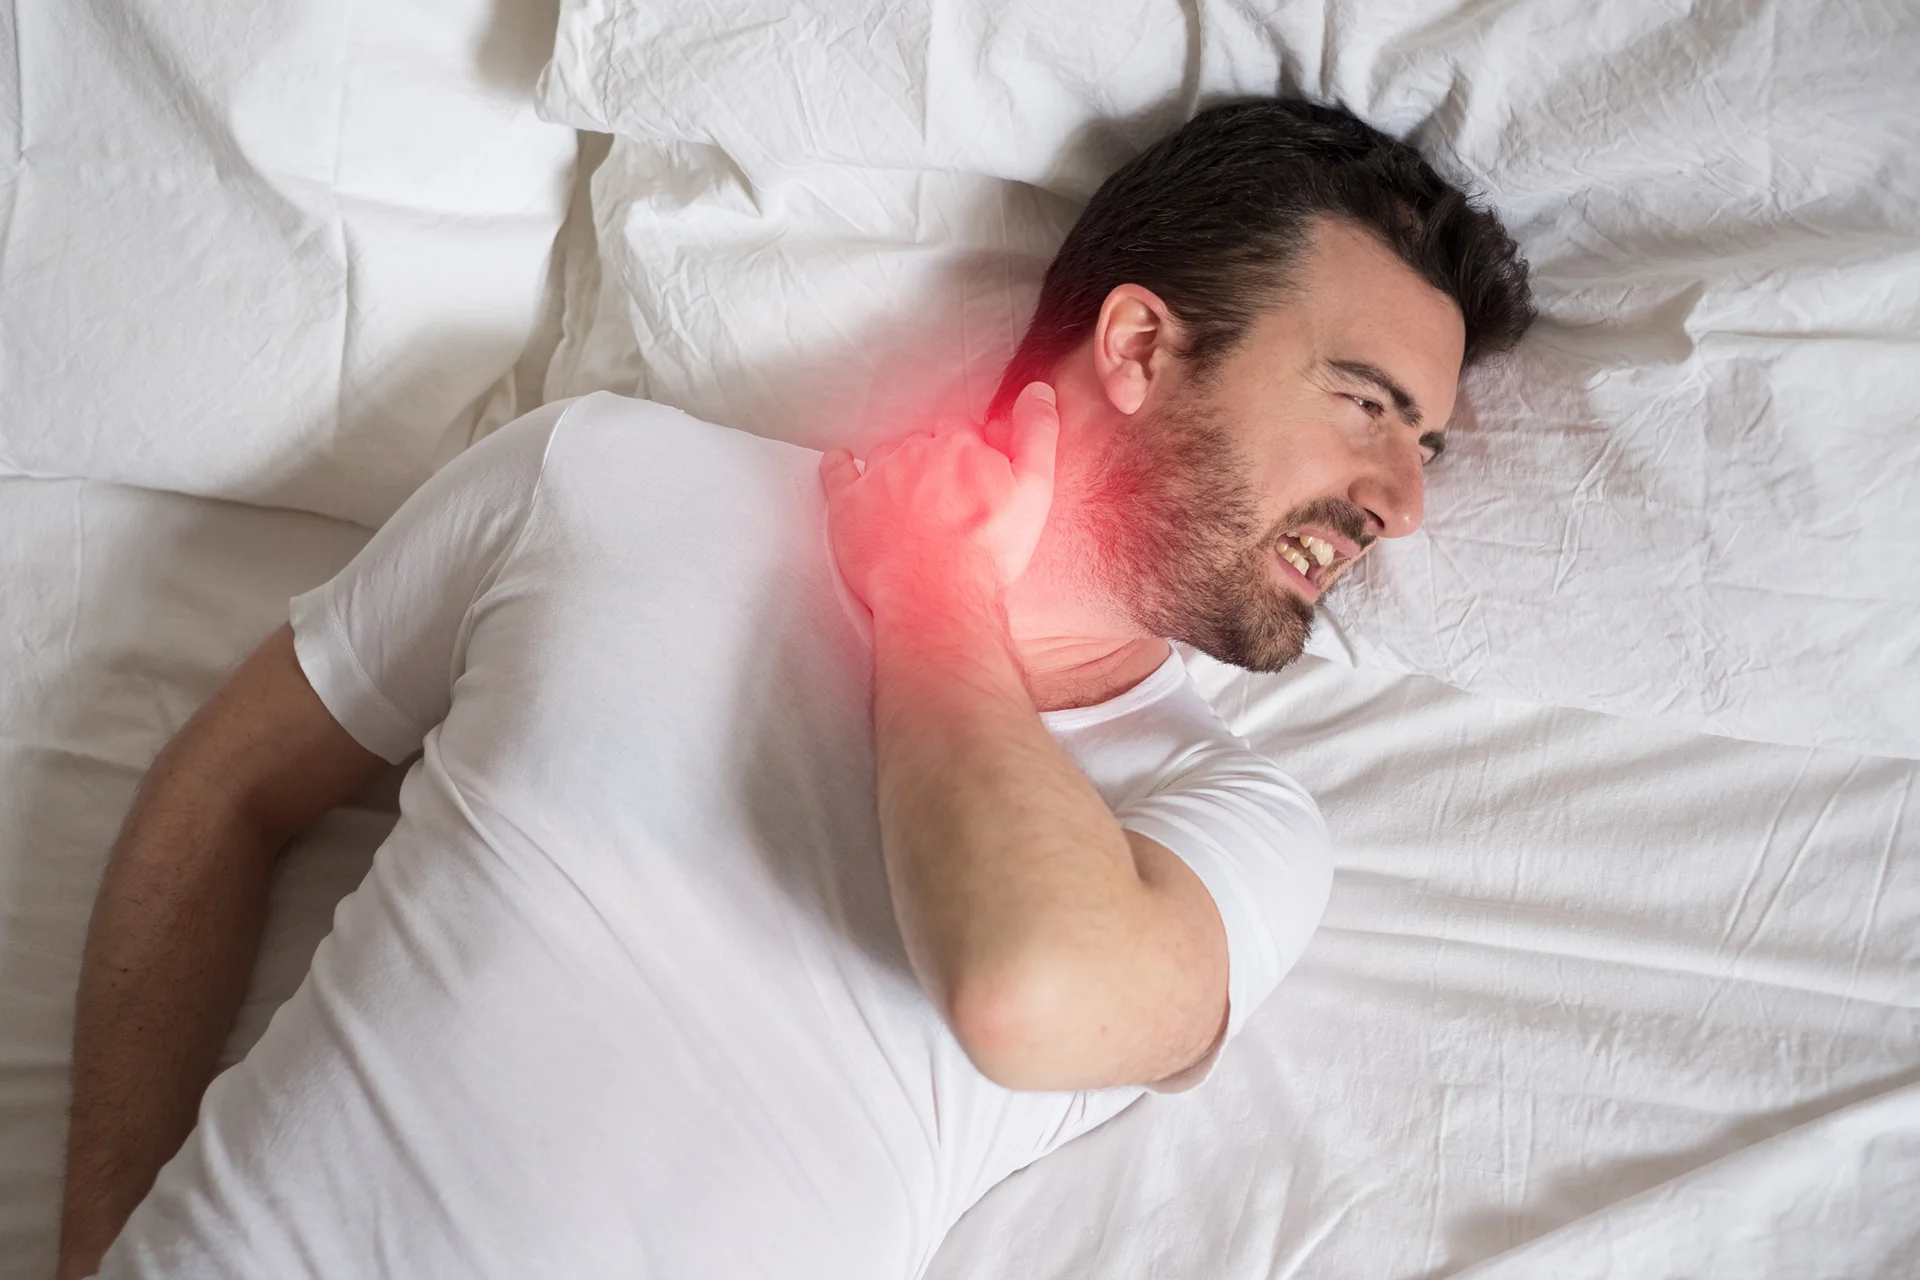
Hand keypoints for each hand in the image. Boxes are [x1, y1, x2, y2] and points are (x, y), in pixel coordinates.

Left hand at [820, 382, 1058, 610]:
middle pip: (923, 440)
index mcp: (960, 445)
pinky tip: (843, 462)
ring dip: (894, 465)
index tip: (970, 477)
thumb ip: (1037, 434)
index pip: (961, 429)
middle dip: (932, 459)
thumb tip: (1039, 390)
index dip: (968, 451)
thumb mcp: (1034, 491)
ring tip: (904, 494)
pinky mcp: (847, 503)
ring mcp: (877, 476)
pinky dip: (840, 463)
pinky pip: (837, 470)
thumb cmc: (989, 552)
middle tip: (942, 495)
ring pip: (885, 453)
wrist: (938, 599)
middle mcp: (915, 451)